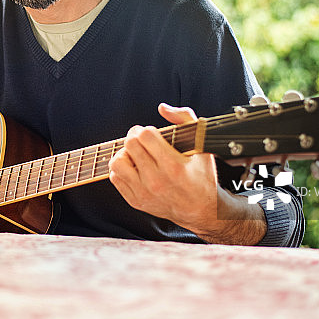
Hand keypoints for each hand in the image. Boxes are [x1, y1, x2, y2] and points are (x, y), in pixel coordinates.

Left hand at [108, 103, 265, 243]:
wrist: (202, 211)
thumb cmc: (202, 178)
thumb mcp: (201, 146)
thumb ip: (184, 119)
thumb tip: (162, 108)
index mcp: (173, 166)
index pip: (145, 135)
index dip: (146, 130)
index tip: (152, 134)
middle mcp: (156, 181)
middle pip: (130, 145)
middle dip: (135, 137)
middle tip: (142, 140)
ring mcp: (144, 192)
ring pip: (117, 162)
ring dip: (125, 154)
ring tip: (136, 155)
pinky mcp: (136, 201)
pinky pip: (116, 178)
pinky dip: (122, 169)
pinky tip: (134, 167)